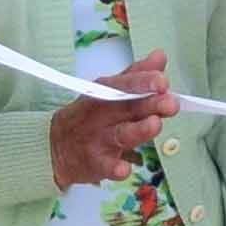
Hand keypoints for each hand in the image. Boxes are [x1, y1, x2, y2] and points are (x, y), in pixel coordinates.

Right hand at [46, 51, 180, 187]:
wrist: (55, 146)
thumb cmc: (90, 116)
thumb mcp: (109, 91)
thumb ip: (137, 76)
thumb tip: (160, 56)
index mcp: (106, 92)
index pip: (126, 84)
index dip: (145, 82)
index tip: (163, 81)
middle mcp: (102, 113)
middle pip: (128, 107)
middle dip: (150, 104)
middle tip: (171, 103)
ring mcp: (98, 139)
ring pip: (121, 134)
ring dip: (138, 130)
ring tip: (155, 124)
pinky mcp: (95, 163)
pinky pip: (106, 166)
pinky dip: (114, 168)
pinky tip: (125, 169)